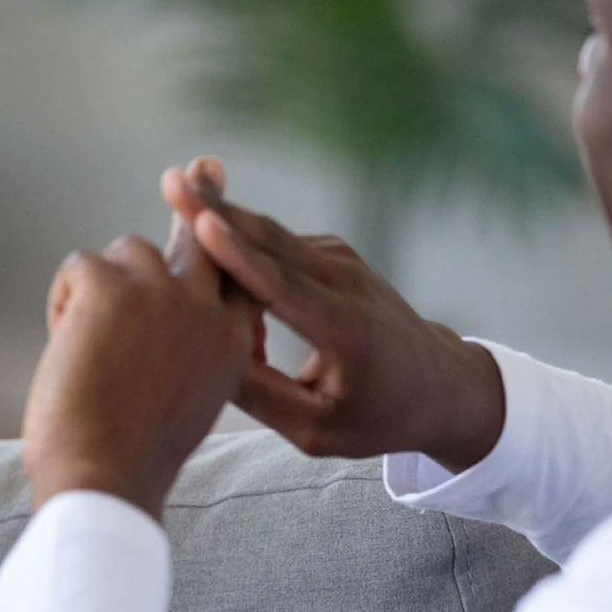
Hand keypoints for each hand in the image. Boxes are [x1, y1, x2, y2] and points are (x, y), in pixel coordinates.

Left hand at [21, 219, 255, 519]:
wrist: (103, 478)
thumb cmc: (130, 457)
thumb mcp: (181, 401)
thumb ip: (185, 352)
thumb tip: (158, 316)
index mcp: (231, 344)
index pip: (235, 274)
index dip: (225, 241)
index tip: (227, 202)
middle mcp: (206, 309)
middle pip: (199, 235)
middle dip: (199, 198)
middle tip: (200, 167)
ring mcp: (160, 291)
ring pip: (123, 252)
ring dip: (100, 289)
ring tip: (88, 351)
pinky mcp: (109, 284)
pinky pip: (78, 265)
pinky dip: (63, 301)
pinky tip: (65, 346)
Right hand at [162, 157, 504, 471]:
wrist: (441, 385)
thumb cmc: (378, 416)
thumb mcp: (318, 431)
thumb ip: (262, 399)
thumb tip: (203, 358)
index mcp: (346, 330)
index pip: (282, 287)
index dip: (239, 256)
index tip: (202, 224)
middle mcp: (347, 284)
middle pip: (271, 241)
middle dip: (218, 210)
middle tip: (170, 180)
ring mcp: (342, 261)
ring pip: (270, 236)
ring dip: (220, 223)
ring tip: (174, 194)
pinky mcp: (332, 253)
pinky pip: (276, 245)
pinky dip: (240, 249)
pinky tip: (212, 264)